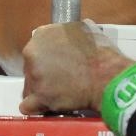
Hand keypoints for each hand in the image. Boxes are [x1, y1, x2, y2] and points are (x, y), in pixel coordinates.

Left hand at [19, 21, 133, 114]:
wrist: (106, 76)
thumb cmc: (99, 53)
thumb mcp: (83, 29)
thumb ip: (67, 33)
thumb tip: (68, 38)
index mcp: (42, 35)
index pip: (36, 49)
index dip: (46, 58)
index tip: (55, 64)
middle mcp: (33, 54)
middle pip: (30, 67)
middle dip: (43, 74)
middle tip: (59, 79)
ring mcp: (35, 76)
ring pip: (30, 86)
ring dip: (41, 90)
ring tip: (59, 93)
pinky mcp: (39, 97)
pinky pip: (28, 105)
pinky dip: (36, 107)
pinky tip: (47, 106)